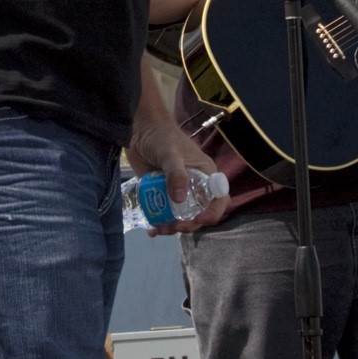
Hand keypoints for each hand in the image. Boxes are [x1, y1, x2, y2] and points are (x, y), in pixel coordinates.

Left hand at [130, 118, 224, 232]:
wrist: (137, 129)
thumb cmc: (160, 136)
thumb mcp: (170, 153)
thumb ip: (176, 173)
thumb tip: (180, 199)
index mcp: (206, 174)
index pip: (219, 198)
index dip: (213, 213)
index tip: (198, 219)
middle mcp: (195, 186)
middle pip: (199, 213)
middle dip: (188, 224)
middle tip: (173, 226)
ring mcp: (177, 192)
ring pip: (181, 217)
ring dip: (172, 227)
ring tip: (158, 229)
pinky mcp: (161, 194)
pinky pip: (164, 214)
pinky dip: (159, 223)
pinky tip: (150, 229)